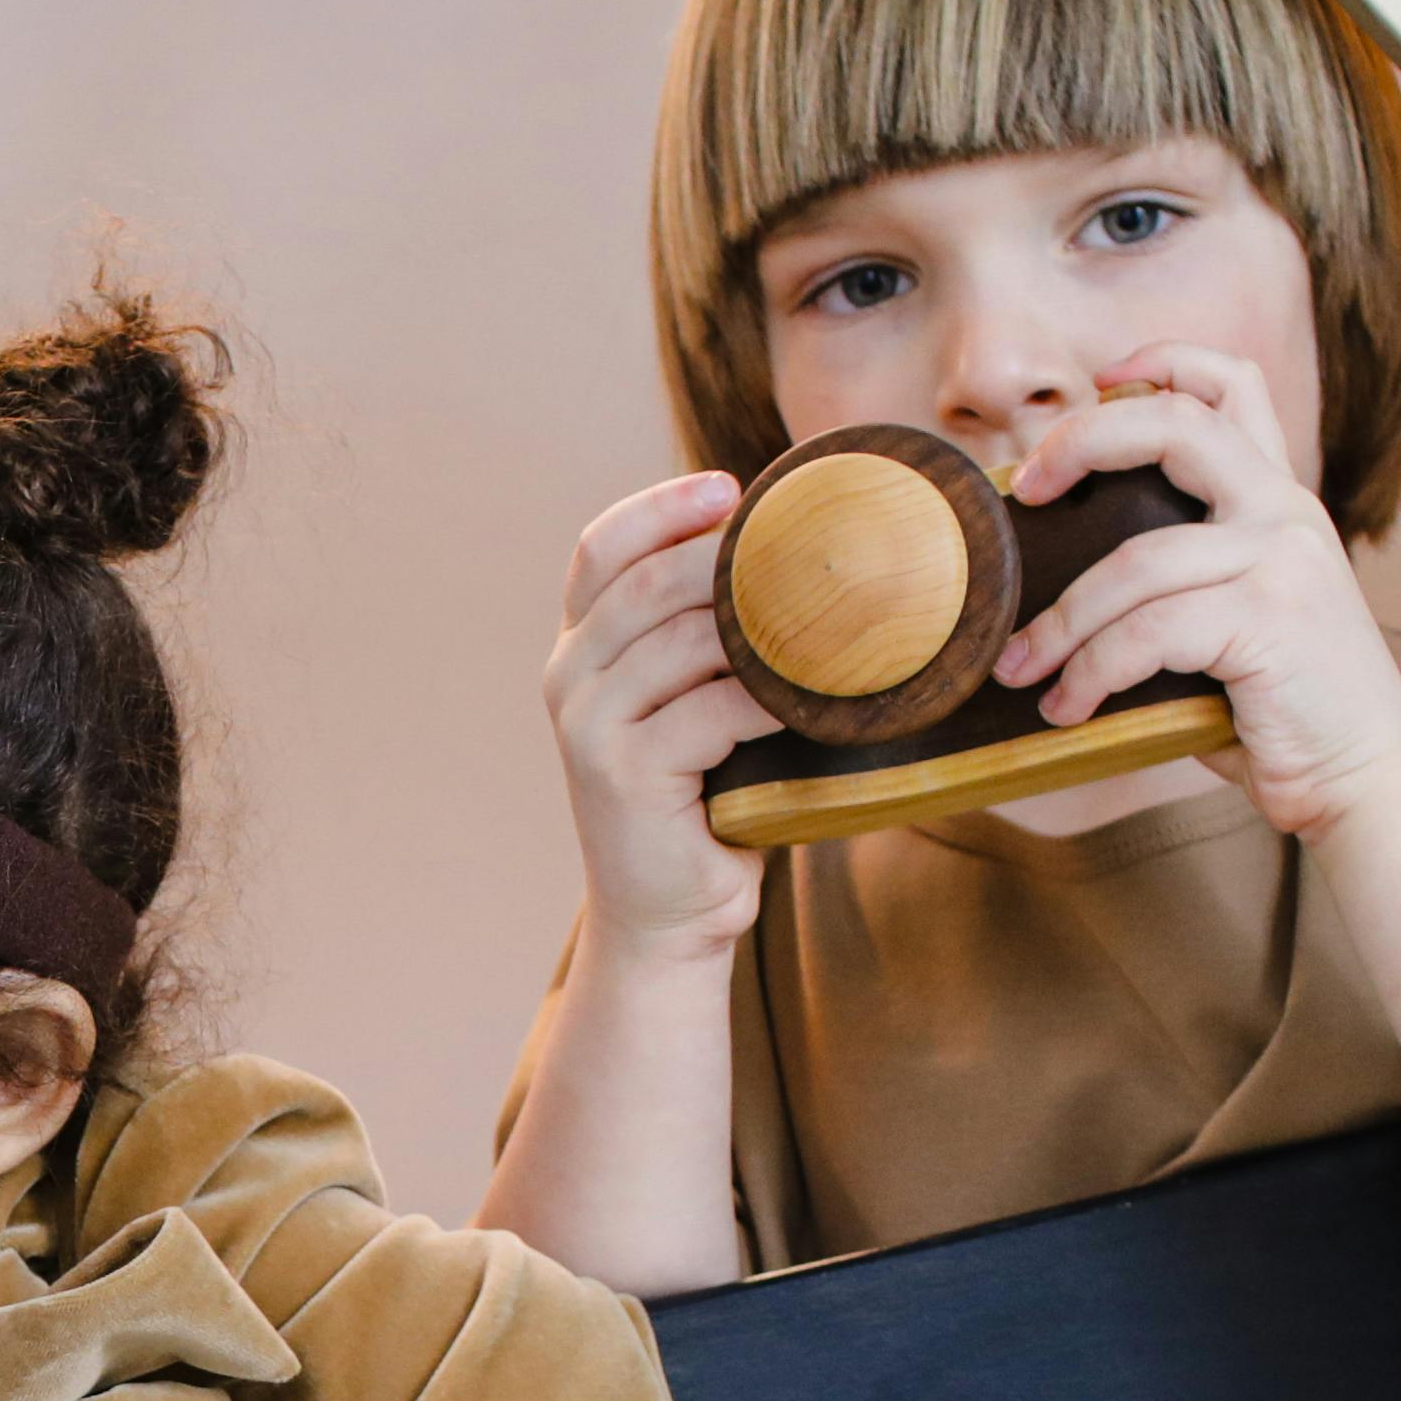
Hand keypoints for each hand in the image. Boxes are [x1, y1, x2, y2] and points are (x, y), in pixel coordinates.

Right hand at [542, 472, 780, 959]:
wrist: (670, 913)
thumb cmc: (705, 800)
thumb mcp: (696, 700)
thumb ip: (711, 634)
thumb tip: (799, 552)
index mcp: (581, 647)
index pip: (601, 549)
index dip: (660, 507)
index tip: (730, 486)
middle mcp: (568, 675)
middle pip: (646, 583)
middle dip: (726, 553)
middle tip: (808, 543)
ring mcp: (588, 725)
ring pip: (681, 639)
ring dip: (762, 622)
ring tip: (832, 609)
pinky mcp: (620, 773)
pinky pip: (710, 710)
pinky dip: (770, 696)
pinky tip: (818, 695)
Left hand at [997, 344, 1400, 837]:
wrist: (1366, 783)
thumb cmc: (1287, 715)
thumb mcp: (1238, 626)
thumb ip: (1180, 587)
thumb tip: (1064, 589)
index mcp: (1281, 502)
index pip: (1233, 384)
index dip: (1165, 359)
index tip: (1102, 378)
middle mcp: (1287, 513)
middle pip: (1176, 424)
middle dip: (1083, 442)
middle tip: (1026, 491)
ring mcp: (1282, 560)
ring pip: (1135, 561)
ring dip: (1061, 622)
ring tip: (1020, 668)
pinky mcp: (1269, 618)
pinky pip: (1147, 632)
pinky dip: (1091, 672)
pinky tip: (1069, 708)